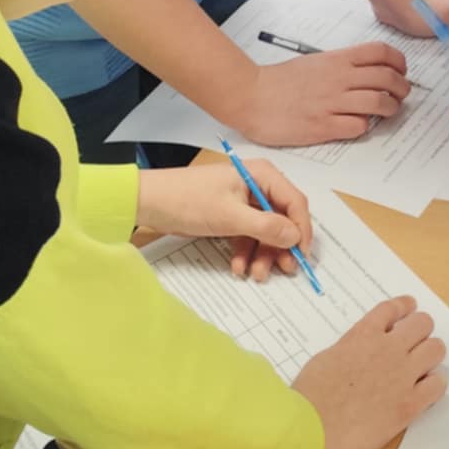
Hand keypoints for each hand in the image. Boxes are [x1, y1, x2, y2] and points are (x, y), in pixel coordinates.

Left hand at [135, 156, 313, 282]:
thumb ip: (266, 226)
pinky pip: (247, 236)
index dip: (301, 229)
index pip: (294, 202)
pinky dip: (245, 252)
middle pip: (281, 219)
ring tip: (256, 274)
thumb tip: (295, 237)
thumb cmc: (188, 201)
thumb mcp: (230, 216)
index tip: (301, 254)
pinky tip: (237, 266)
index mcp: (261, 175)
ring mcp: (243, 202)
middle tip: (283, 269)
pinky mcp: (229, 216)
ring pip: (265, 231)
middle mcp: (257, 186)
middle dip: (281, 246)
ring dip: (262, 253)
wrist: (147, 203)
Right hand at [229, 44, 411, 146]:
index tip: (401, 71)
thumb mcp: (316, 63)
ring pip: (379, 103)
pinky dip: (365, 126)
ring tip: (387, 112)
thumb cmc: (281, 82)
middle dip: (402, 88)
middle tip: (401, 94)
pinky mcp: (324, 126)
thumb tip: (368, 74)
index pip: (381, 52)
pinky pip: (359, 126)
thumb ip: (342, 67)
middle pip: (388, 78)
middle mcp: (339, 78)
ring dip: (390, 109)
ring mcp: (332, 102)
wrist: (251, 96)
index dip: (399, 62)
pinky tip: (358, 125)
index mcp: (337, 60)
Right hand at [291, 295, 447, 448]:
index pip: (392, 308)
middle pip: (423, 323)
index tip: (410, 308)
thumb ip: (349, 350)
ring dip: (430, 355)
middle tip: (415, 343)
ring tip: (422, 367)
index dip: (404, 307)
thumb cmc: (307, 399)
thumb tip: (359, 352)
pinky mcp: (410, 404)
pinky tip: (425, 391)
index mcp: (362, 336)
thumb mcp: (325, 360)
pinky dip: (434, 385)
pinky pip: (438, 384)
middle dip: (420, 331)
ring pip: (436, 348)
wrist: (308, 433)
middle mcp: (387, 350)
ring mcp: (401, 376)